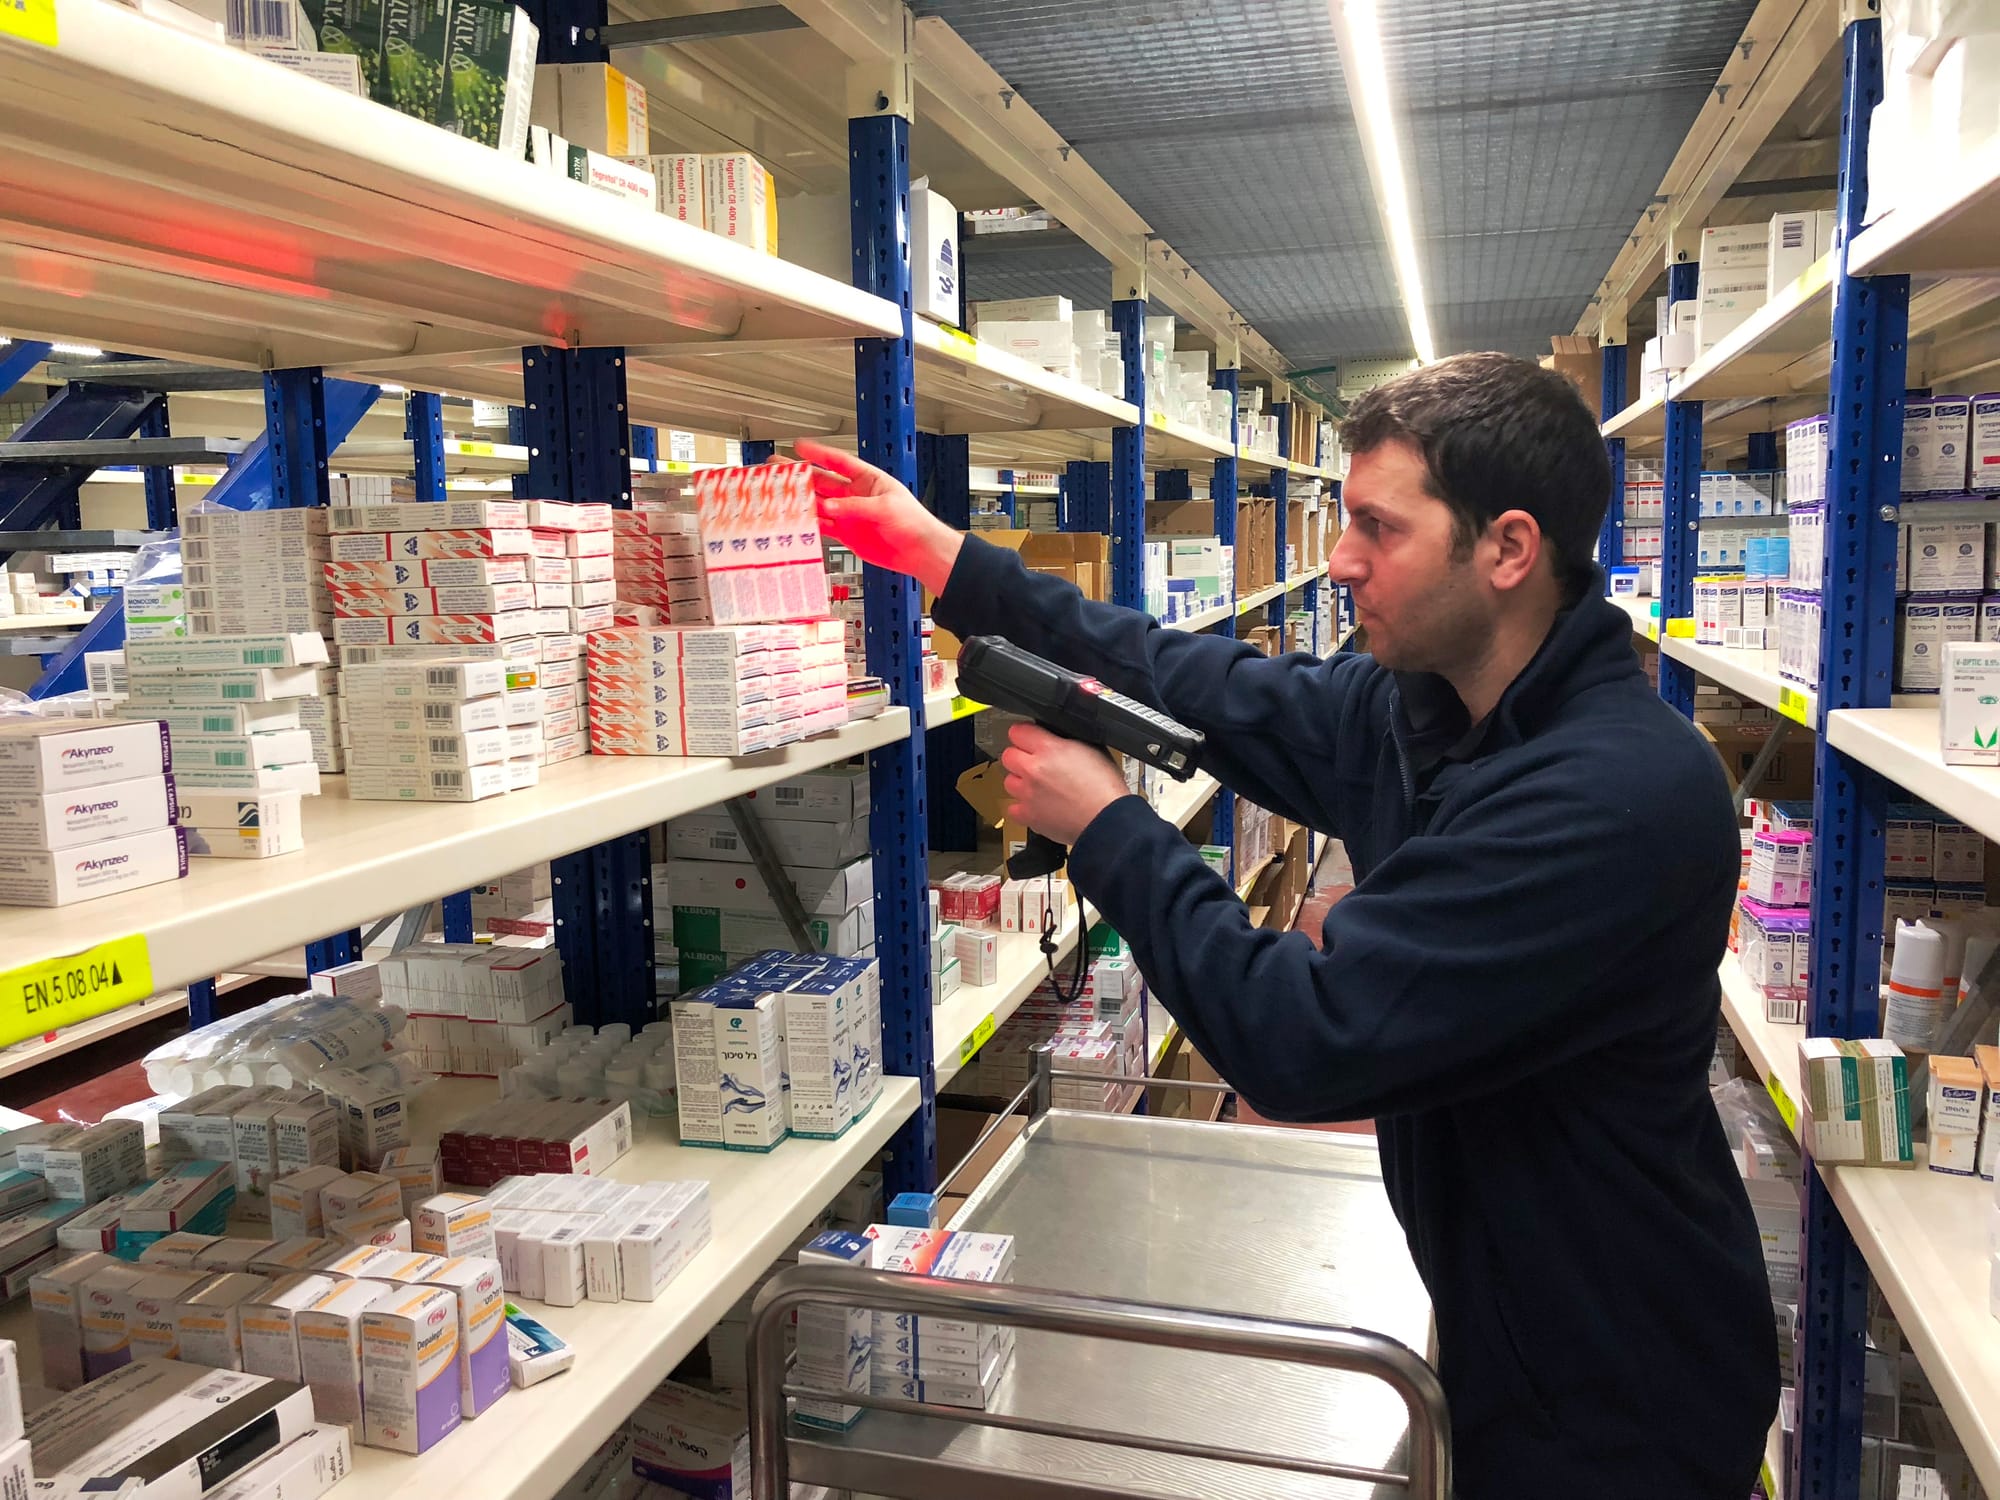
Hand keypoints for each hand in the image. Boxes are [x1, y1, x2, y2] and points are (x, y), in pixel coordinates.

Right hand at [793, 439, 963, 596]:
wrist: (919, 552)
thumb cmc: (913, 523)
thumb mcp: (885, 508)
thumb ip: (854, 507)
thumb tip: (829, 507)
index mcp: (867, 480)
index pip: (838, 461)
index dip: (818, 453)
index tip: (799, 446)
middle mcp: (855, 495)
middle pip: (822, 482)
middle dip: (800, 476)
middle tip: (779, 471)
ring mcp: (849, 515)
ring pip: (819, 505)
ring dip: (801, 501)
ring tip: (780, 497)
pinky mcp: (847, 534)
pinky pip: (824, 527)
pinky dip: (810, 525)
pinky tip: (797, 521)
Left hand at [1000, 722, 1132, 846]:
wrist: (1107, 820)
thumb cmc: (1105, 789)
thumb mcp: (1092, 749)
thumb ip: (1066, 742)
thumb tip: (1058, 738)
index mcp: (1049, 749)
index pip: (1018, 732)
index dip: (1024, 734)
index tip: (1028, 738)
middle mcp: (1033, 770)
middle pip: (1008, 756)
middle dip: (1020, 757)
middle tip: (1034, 763)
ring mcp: (1028, 794)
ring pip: (1009, 782)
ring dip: (1020, 782)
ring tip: (1038, 786)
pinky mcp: (1029, 816)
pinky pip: (1013, 809)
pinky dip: (1022, 807)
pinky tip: (1036, 806)